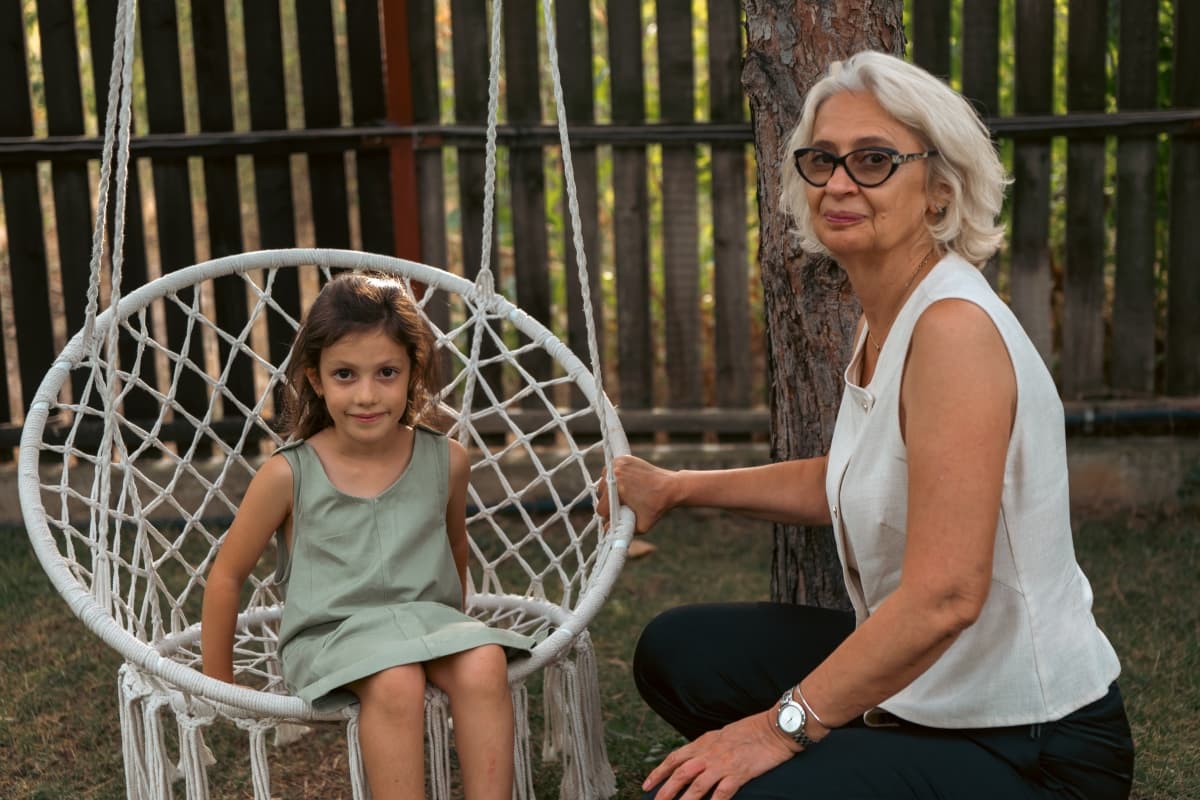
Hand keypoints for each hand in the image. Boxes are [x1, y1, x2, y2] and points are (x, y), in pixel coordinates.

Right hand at [596, 455, 678, 533]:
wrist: (671, 487)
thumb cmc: (657, 506)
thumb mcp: (641, 525)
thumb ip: (623, 531)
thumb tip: (607, 531)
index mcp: (618, 490)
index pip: (601, 508)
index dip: (610, 515)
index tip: (620, 514)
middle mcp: (615, 474)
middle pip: (601, 494)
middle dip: (610, 501)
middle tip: (625, 503)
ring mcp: (618, 464)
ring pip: (603, 482)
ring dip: (611, 490)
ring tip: (626, 493)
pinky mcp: (622, 458)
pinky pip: (609, 472)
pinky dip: (614, 478)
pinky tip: (625, 483)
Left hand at [643, 710, 799, 799]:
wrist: (774, 728)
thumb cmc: (751, 731)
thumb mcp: (722, 736)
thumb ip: (706, 748)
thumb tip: (693, 759)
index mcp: (704, 743)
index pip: (674, 758)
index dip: (659, 772)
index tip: (647, 785)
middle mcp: (709, 753)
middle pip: (680, 774)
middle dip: (665, 791)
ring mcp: (723, 764)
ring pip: (697, 786)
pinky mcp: (739, 773)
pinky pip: (722, 793)